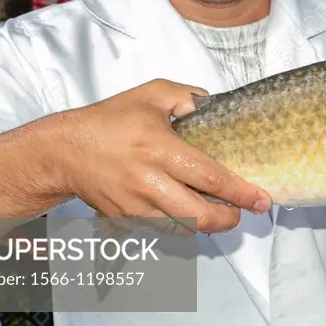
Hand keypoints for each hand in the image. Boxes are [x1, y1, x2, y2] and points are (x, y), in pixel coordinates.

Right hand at [50, 78, 270, 233]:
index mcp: (159, 149)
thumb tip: (213, 105)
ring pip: (181, 229)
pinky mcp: (125, 221)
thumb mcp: (151, 94)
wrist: (64, 151)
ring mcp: (135, 206)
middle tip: (241, 213)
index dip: (240, 192)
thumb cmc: (110, 120)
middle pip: (199, 216)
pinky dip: (179, 228)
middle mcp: (148, 182)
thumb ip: (188, 96)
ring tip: (217, 212)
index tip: (261, 199)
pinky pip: (160, 231)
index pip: (209, 176)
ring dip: (204, 226)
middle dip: (228, 220)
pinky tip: (188, 215)